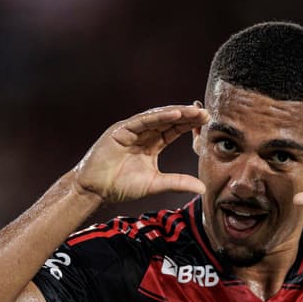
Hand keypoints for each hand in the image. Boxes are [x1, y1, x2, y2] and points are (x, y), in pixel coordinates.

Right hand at [71, 105, 208, 203]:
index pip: (174, 131)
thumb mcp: (156, 184)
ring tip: (194, 111)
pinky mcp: (121, 130)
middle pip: (169, 121)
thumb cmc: (120, 186)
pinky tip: (175, 114)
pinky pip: (142, 121)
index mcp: (151, 144)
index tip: (207, 122)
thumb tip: (203, 188)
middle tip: (207, 113)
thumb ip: (178, 183)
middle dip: (187, 116)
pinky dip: (158, 116)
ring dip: (176, 113)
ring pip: (157, 118)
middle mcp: (143, 134)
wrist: (95, 190)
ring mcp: (131, 130)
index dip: (190, 126)